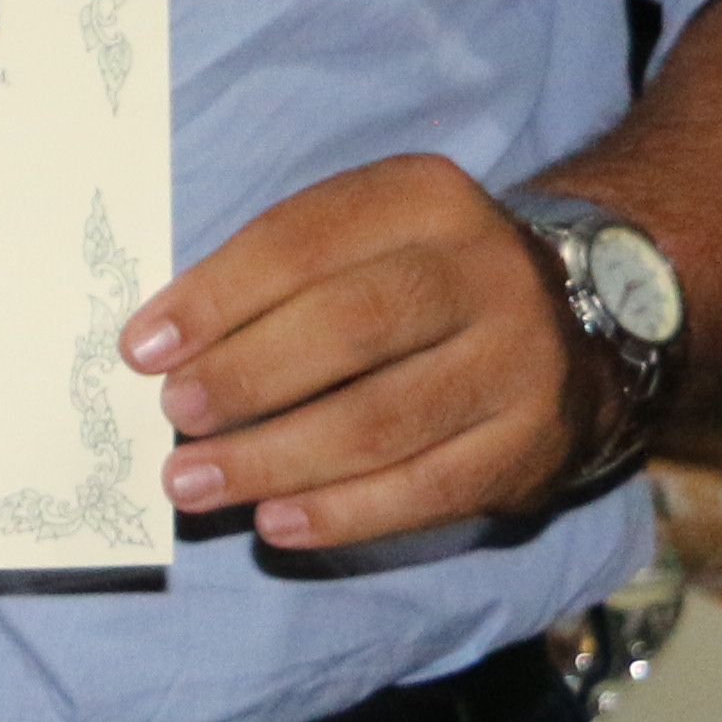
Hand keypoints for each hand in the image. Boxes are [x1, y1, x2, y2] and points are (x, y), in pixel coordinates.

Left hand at [120, 154, 583, 549]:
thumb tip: (165, 348)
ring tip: (194, 484)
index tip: (142, 347)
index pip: (304, 242)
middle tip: (173, 415)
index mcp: (424, 199)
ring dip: (273, 460)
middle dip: (245, 376)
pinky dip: (342, 513)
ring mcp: (521, 361)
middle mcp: (485, 270)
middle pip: (349, 327)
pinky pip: (427, 490)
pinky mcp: (534, 444)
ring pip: (382, 420)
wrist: (579, 324)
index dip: (216, 297)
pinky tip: (274, 523)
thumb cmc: (419, 279)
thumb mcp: (364, 236)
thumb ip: (276, 275)